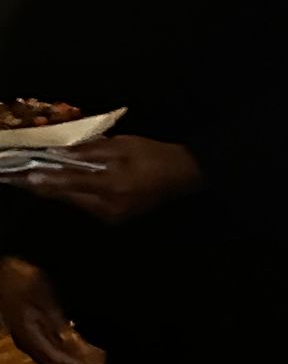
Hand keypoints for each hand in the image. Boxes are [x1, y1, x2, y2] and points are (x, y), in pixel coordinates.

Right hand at [0, 257, 102, 363]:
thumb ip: (56, 317)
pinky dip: (67, 356)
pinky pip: (51, 351)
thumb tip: (68, 336)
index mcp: (30, 337)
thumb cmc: (22, 280)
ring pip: (52, 361)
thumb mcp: (43, 295)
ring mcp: (28, 338)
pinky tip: (78, 355)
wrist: (3, 272)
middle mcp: (29, 342)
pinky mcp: (31, 331)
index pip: (58, 362)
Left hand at [21, 136, 202, 224]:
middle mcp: (110, 206)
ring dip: (63, 191)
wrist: (184, 175)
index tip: (27, 177)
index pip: (72, 183)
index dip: (47, 180)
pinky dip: (78, 195)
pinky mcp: (116, 219)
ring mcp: (113, 216)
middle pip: (70, 197)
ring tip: (45, 179)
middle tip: (29, 176)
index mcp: (113, 186)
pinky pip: (89, 206)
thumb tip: (61, 153)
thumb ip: (91, 150)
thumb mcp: (123, 145)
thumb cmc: (155, 155)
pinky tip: (71, 186)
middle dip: (50, 186)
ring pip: (78, 203)